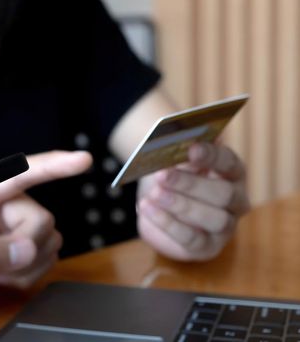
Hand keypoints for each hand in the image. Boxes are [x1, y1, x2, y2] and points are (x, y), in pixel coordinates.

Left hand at [0, 151, 91, 305]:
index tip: (81, 159)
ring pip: (49, 241)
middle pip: (41, 221)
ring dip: (21, 266)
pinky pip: (47, 256)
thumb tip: (27, 249)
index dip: (51, 166)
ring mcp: (13, 219)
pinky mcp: (22, 239)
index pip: (17, 175)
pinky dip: (24, 274)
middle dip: (20, 251)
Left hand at [137, 143, 249, 260]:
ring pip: (213, 218)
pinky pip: (192, 239)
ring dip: (180, 205)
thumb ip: (181, 152)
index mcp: (232, 173)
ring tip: (154, 193)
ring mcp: (225, 227)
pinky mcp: (207, 247)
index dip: (211, 156)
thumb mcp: (174, 163)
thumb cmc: (170, 179)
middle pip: (223, 193)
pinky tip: (147, 208)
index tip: (191, 149)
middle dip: (190, 184)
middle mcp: (236, 201)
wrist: (156, 208)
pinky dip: (168, 223)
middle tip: (162, 175)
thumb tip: (184, 137)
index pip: (229, 163)